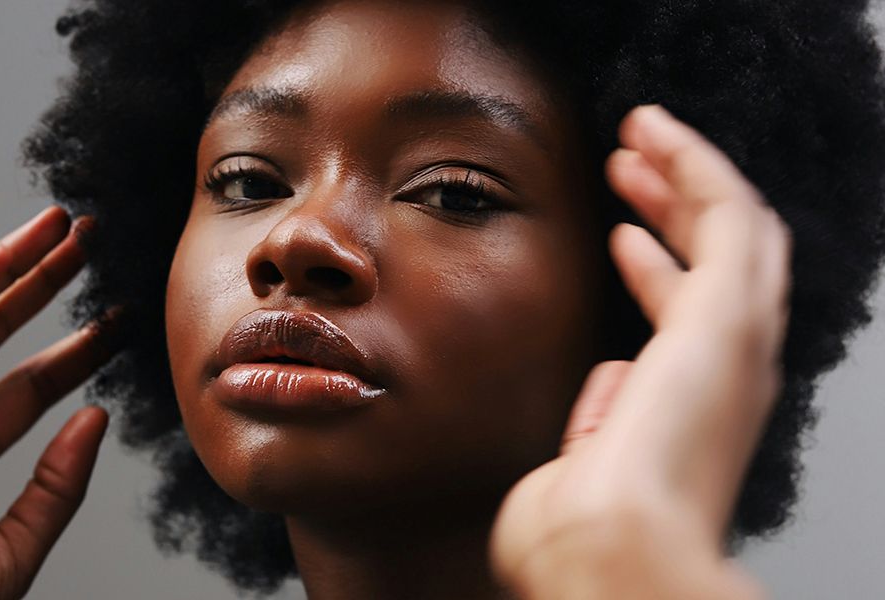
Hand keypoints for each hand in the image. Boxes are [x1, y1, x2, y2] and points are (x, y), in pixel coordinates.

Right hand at [0, 207, 114, 599]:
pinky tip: (5, 254)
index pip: (28, 388)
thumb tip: (98, 420)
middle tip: (93, 249)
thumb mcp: (5, 553)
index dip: (76, 351)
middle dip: (42, 287)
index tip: (119, 322)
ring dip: (6, 266)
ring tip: (62, 230)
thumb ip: (56, 490)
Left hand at [490, 105, 791, 598]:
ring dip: (689, 173)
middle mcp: (727, 369)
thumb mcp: (586, 466)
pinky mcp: (729, 314)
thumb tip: (612, 385)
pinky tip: (656, 137)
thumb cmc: (580, 533)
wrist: (605, 551)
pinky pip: (729, 213)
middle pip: (720, 260)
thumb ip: (602, 420)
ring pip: (736, 227)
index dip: (658, 268)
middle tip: (628, 165)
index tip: (619, 236)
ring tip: (641, 135)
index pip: (688, 318)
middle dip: (675, 206)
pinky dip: (697, 166)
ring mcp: (736, 340)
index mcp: (693, 405)